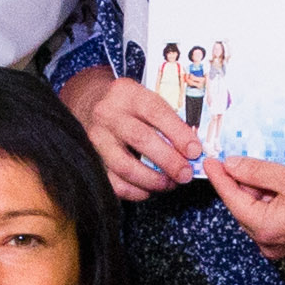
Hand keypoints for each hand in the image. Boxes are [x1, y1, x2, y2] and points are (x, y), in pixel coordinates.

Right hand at [59, 70, 202, 201]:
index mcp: (127, 93)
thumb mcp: (144, 97)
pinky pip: (113, 182)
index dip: (178, 133)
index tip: (195, 151)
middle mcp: (108, 114)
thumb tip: (193, 148)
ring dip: (152, 180)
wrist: (89, 105)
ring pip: (125, 165)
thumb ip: (167, 117)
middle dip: (168, 161)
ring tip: (170, 184)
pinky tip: (149, 190)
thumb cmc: (127, 105)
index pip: (156, 111)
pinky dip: (135, 191)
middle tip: (186, 174)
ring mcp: (96, 139)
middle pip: (141, 139)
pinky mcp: (91, 160)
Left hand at [204, 154, 284, 259]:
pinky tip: (284, 189)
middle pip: (245, 210)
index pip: (232, 200)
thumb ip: (256, 172)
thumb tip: (232, 165)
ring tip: (274, 174)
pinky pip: (275, 222)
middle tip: (244, 161)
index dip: (220, 178)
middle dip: (243, 185)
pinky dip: (273, 204)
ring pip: (260, 215)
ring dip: (260, 194)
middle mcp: (270, 245)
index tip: (211, 161)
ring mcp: (283, 249)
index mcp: (266, 230)